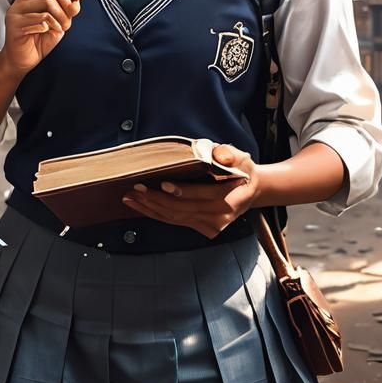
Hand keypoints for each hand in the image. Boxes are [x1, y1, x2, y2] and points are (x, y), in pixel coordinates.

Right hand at [0, 0, 84, 76]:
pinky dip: (50, 26)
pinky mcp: (14, 22)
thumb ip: (68, 8)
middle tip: (70, 16)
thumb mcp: (60, 21)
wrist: (22, 61)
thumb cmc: (40, 39)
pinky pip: (41, 18)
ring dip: (60, 17)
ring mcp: (17, 9)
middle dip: (66, 1)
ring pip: (47, 1)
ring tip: (59, 28)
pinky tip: (46, 32)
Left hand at [120, 143, 261, 238]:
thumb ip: (229, 155)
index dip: (181, 191)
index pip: (201, 196)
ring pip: (175, 218)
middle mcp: (219, 216)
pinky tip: (141, 207)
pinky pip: (175, 221)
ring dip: (151, 208)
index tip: (162, 183)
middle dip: (156, 199)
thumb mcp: (241, 156)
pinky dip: (156, 214)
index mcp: (229, 199)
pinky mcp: (202, 228)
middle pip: (182, 209)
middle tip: (136, 189)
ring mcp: (210, 225)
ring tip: (131, 198)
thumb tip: (218, 156)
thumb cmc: (242, 170)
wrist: (250, 190)